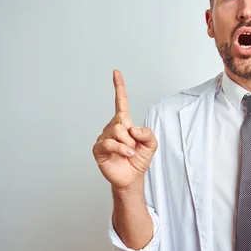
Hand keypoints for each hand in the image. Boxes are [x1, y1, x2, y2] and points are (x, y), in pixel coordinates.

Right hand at [93, 70, 157, 190]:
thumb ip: (147, 132)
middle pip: (121, 120)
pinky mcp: (99, 149)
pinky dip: (121, 148)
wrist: (132, 177)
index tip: (116, 72)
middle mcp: (112, 127)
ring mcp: (104, 138)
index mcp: (124, 122)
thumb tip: (131, 127)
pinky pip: (110, 143)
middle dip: (132, 135)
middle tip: (133, 146)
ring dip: (128, 143)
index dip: (119, 87)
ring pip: (116, 131)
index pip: (121, 102)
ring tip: (129, 152)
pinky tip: (127, 154)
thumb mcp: (151, 144)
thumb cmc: (139, 159)